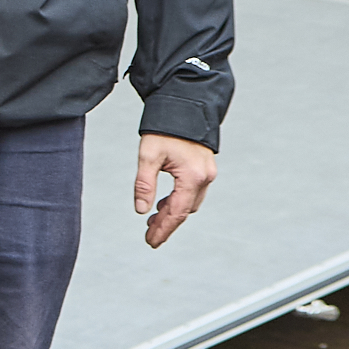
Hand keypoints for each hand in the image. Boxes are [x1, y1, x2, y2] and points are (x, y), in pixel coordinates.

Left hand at [135, 134, 217, 248]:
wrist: (183, 107)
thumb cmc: (164, 129)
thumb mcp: (148, 156)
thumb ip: (144, 184)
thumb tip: (141, 210)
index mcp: (192, 177)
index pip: (177, 212)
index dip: (164, 229)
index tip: (151, 242)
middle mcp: (204, 178)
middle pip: (185, 211)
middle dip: (167, 224)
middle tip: (150, 236)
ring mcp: (207, 173)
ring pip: (190, 203)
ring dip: (172, 213)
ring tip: (152, 221)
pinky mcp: (204, 169)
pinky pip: (192, 192)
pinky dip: (178, 201)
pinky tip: (163, 204)